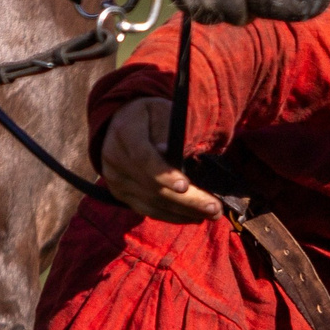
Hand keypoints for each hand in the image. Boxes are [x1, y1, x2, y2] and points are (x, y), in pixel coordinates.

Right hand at [99, 97, 222, 222]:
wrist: (124, 124)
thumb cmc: (152, 117)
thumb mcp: (163, 113)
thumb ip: (167, 131)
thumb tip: (166, 150)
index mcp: (124, 132)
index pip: (142, 157)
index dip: (163, 173)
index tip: (185, 186)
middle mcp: (114, 159)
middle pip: (151, 186)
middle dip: (185, 200)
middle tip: (214, 208)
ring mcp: (115, 180)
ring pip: (151, 202)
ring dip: (184, 211)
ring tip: (212, 213)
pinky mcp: (121, 195)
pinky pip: (148, 210)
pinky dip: (172, 215)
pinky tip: (194, 216)